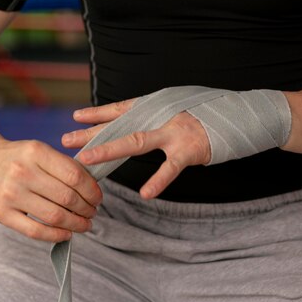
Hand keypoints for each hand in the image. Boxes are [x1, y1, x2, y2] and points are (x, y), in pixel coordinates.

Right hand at [0, 138, 101, 241]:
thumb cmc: (18, 157)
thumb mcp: (39, 150)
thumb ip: (63, 166)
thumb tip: (92, 189)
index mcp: (36, 152)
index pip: (75, 176)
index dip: (92, 190)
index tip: (97, 197)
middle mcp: (22, 172)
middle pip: (67, 198)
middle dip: (87, 208)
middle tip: (93, 212)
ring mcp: (9, 194)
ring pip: (54, 216)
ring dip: (76, 223)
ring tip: (84, 224)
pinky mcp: (0, 213)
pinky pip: (35, 231)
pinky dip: (56, 235)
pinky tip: (67, 233)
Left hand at [61, 98, 211, 198]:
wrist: (235, 115)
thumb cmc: (202, 115)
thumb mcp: (174, 108)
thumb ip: (153, 117)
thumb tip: (130, 127)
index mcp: (155, 107)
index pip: (119, 110)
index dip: (97, 114)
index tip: (75, 118)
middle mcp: (159, 117)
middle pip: (118, 126)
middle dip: (92, 134)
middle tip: (67, 141)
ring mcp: (173, 133)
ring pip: (136, 142)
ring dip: (111, 150)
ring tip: (90, 161)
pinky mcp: (189, 150)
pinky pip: (170, 168)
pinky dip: (158, 181)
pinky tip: (145, 193)